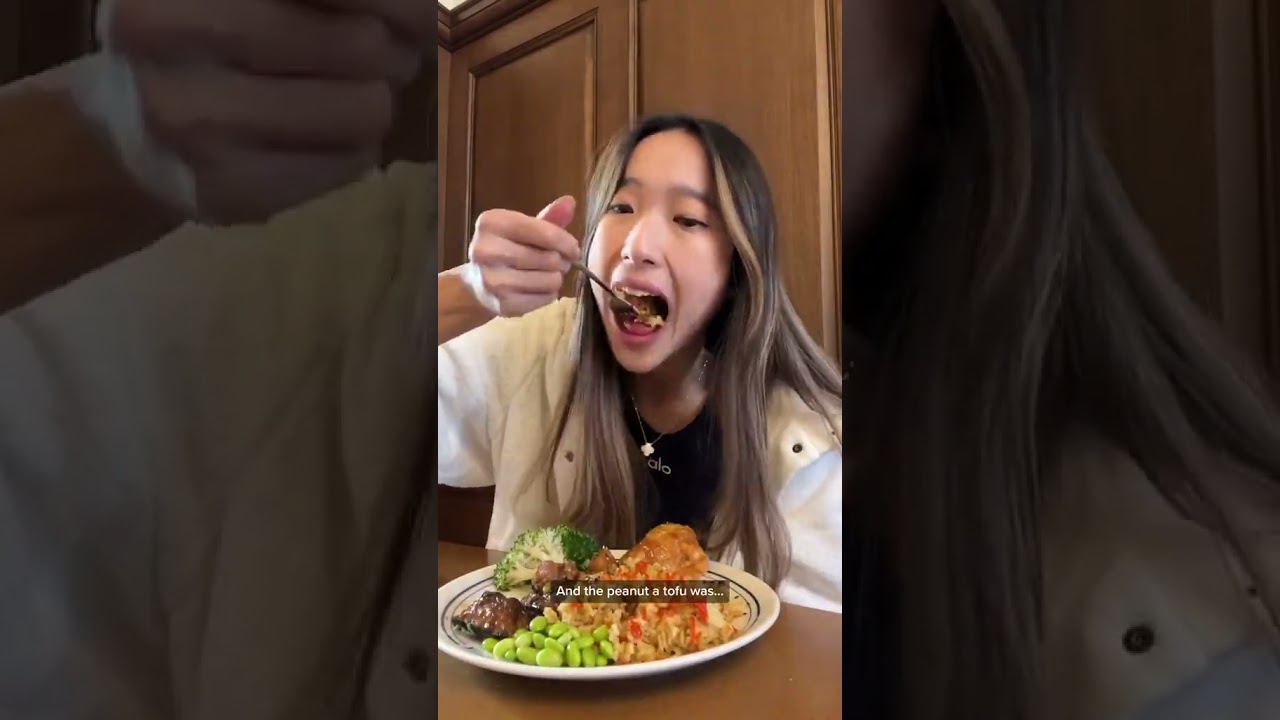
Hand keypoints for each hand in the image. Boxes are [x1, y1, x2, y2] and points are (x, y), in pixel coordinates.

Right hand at [97, 0, 431, 222]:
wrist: (129, 125)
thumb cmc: (209, 31)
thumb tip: (423, 13)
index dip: (398, 3)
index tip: (414, 15)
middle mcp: (168, 32)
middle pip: (364, 42)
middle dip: (386, 49)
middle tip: (370, 54)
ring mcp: (192, 119)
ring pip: (368, 107)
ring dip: (372, 99)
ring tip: (338, 92)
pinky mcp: (225, 188)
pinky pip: (353, 161)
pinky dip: (353, 147)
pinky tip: (313, 136)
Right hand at [463, 197, 579, 317]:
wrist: (478, 283)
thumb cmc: (506, 248)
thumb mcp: (523, 228)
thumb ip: (549, 217)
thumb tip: (570, 202)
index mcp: (491, 223)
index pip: (545, 232)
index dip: (566, 242)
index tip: (573, 249)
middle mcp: (486, 251)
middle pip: (550, 258)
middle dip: (561, 261)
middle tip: (556, 262)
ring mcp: (493, 280)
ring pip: (551, 279)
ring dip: (555, 278)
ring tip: (544, 274)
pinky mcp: (503, 304)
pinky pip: (546, 298)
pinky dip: (548, 293)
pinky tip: (535, 288)